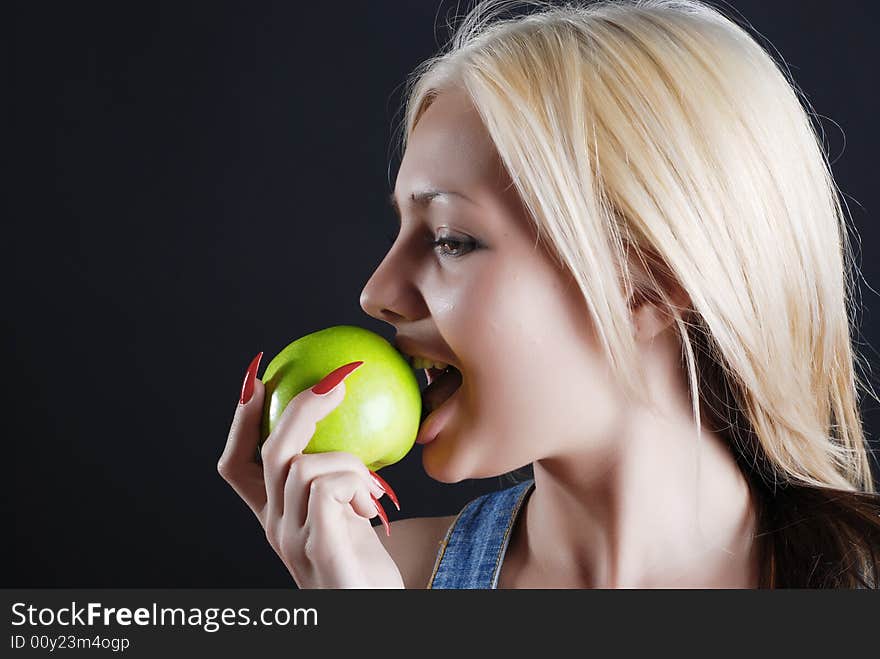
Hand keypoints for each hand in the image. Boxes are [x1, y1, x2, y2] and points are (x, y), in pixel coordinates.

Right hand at [218, 355, 404, 587]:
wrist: (379, 613)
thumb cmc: (368, 566)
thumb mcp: (347, 515)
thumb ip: (339, 480)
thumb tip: (362, 421)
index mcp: (273, 516)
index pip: (236, 464)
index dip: (240, 419)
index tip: (259, 376)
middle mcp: (273, 528)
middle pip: (270, 451)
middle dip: (300, 406)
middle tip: (338, 381)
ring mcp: (292, 540)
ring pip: (301, 466)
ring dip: (348, 460)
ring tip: (374, 483)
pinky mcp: (318, 549)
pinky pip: (325, 489)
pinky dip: (354, 482)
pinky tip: (372, 504)